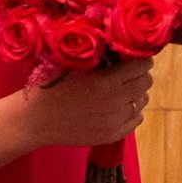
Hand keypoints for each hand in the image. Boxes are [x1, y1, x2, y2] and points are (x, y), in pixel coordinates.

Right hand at [24, 58, 154, 150]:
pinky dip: (132, 111)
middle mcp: (115, 101)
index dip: (140, 58)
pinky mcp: (112, 135)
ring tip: (122, 90)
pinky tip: (119, 106)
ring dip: (136, 93)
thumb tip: (122, 47)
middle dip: (140, 74)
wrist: (35, 120)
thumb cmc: (51, 86)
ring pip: (142, 101)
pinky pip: (136, 120)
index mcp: (106, 81)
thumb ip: (100, 58)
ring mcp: (114, 121)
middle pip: (146, 83)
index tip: (134, 57)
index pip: (141, 65)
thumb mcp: (74, 65)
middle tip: (129, 72)